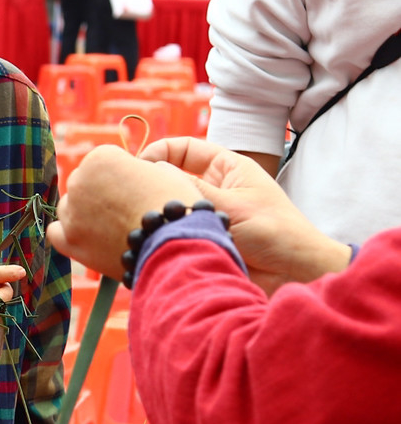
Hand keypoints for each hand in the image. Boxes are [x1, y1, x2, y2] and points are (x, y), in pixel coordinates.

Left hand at [46, 145, 201, 278]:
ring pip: (69, 207)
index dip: (121, 174)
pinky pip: (57, 232)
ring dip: (84, 213)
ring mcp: (71, 212)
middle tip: (125, 210)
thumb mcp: (164, 172)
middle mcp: (79, 181)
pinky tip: (87, 238)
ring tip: (113, 227)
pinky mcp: (69, 241)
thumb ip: (139, 167)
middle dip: (100, 193)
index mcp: (101, 157)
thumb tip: (132, 170)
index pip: (103, 161)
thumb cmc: (174, 208)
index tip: (136, 187)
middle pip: (83, 182)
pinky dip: (69, 234)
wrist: (174, 249)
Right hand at [139, 138, 351, 291]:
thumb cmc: (275, 233)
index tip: (138, 167)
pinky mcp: (199, 238)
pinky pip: (174, 231)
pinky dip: (161, 233)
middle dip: (152, 183)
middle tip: (130, 195)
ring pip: (170, 205)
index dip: (159, 152)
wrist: (293, 275)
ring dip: (158, 212)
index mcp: (226, 168)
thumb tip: (153, 171)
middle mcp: (213, 188)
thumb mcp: (232, 205)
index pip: (183, 148)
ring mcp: (205, 214)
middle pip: (172, 176)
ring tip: (141, 219)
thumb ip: (191, 188)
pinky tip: (150, 238)